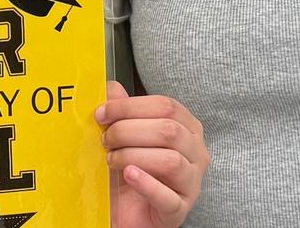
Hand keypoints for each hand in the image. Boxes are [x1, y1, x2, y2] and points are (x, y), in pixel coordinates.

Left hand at [96, 81, 206, 227]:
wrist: (130, 212)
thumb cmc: (132, 172)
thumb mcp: (124, 138)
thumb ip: (122, 112)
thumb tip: (111, 88)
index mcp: (187, 129)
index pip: (166, 106)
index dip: (131, 106)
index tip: (103, 114)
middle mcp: (196, 153)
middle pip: (170, 131)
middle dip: (129, 131)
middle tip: (105, 140)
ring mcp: (192, 183)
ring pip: (171, 161)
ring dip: (133, 156)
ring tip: (112, 159)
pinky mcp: (179, 210)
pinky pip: (167, 197)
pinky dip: (146, 184)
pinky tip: (129, 175)